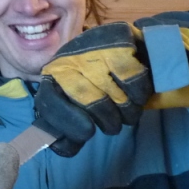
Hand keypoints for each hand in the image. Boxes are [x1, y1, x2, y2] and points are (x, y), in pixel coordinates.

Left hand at [36, 22, 153, 150]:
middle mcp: (69, 59)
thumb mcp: (78, 101)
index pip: (48, 101)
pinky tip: (138, 95)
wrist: (125, 46)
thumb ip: (70, 127)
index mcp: (53, 75)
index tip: (87, 133)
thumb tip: (64, 148)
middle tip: (113, 126)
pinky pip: (134, 79)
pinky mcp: (119, 40)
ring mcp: (93, 48)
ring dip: (127, 111)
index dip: (66, 122)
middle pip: (89, 100)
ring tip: (127, 112)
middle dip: (107, 120)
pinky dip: (140, 93)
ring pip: (114, 93)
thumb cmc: (97, 81)